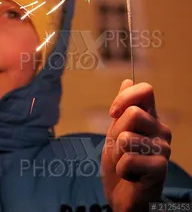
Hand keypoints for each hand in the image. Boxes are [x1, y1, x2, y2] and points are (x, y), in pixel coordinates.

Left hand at [101, 80, 171, 211]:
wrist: (123, 196)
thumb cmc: (120, 163)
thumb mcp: (115, 133)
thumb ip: (122, 109)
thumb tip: (127, 80)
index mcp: (150, 118)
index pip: (145, 91)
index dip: (124, 97)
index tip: (113, 113)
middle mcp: (160, 130)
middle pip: (132, 113)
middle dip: (115, 133)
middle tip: (120, 149)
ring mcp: (163, 149)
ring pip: (127, 137)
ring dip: (117, 154)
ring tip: (125, 164)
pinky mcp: (160, 168)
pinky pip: (129, 160)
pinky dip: (121, 170)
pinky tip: (131, 176)